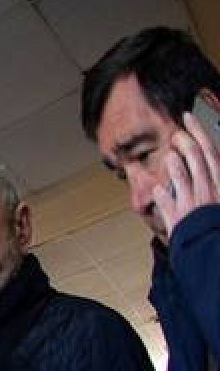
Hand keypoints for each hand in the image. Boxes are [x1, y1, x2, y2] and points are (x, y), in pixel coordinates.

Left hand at [152, 108, 219, 236]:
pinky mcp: (178, 219)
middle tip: (175, 133)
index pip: (209, 151)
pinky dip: (160, 194)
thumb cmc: (216, 225)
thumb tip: (201, 159)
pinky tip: (156, 189)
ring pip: (182, 176)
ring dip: (173, 163)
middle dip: (185, 141)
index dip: (198, 132)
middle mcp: (208, 190)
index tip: (188, 119)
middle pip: (196, 158)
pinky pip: (166, 202)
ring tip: (168, 154)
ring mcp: (192, 204)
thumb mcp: (218, 197)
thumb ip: (212, 176)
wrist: (212, 251)